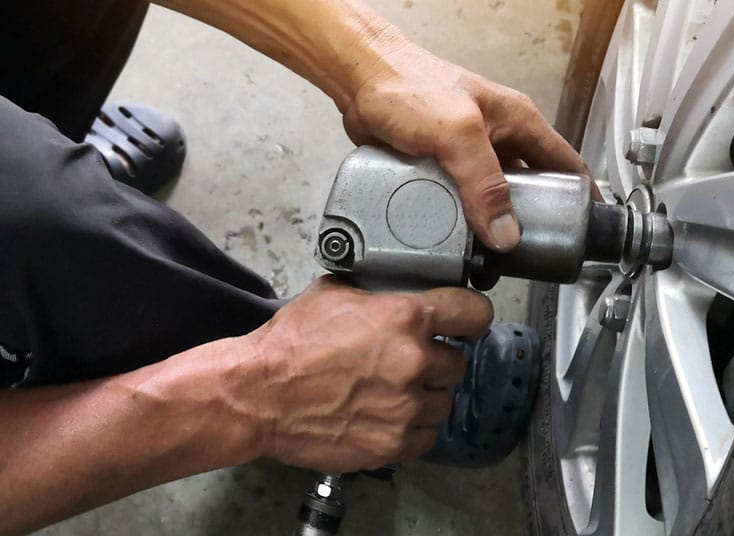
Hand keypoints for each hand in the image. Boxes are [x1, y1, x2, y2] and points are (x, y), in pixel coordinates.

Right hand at [240, 276, 492, 472]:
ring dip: (426, 397)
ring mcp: (406, 407)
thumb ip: (379, 292)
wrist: (259, 395)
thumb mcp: (336, 293)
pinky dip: (412, 429)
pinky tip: (388, 417)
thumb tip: (398, 289)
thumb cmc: (291, 345)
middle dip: (437, 361)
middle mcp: (414, 362)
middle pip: (457, 363)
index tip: (467, 323)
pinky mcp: (393, 443)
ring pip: (444, 402)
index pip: (474, 314)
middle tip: (409, 362)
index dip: (471, 317)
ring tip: (393, 392)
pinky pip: (426, 437)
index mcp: (406, 318)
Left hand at [342, 40, 592, 251]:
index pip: (565, 163)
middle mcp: (499, 139)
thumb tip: (506, 233)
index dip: (581, 197)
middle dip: (533, 221)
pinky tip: (459, 243)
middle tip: (532, 255)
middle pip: (531, 188)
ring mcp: (469, 155)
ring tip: (495, 259)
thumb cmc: (410, 87)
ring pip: (493, 199)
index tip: (585, 231)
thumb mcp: (457, 133)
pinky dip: (463, 222)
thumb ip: (484, 183)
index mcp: (518, 122)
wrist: (359, 80)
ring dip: (494, 225)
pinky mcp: (441, 168)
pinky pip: (461, 201)